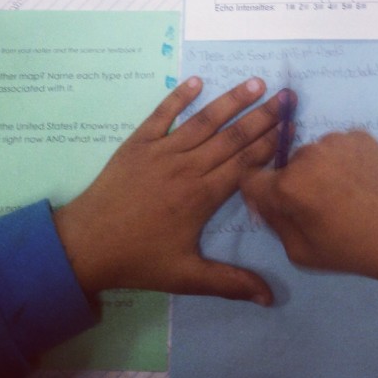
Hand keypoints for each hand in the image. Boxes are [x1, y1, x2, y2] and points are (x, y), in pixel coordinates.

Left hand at [54, 76, 289, 306]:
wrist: (86, 245)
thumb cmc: (139, 259)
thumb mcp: (186, 276)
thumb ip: (230, 282)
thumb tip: (270, 298)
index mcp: (202, 196)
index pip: (244, 163)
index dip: (270, 144)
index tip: (291, 127)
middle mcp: (186, 167)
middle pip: (231, 137)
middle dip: (261, 116)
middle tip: (286, 96)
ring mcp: (161, 151)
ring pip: (203, 121)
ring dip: (231, 100)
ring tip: (256, 82)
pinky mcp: (138, 142)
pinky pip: (162, 114)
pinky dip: (179, 96)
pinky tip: (196, 79)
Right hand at [242, 130, 377, 337]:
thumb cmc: (352, 249)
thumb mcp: (300, 251)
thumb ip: (275, 223)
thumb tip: (264, 202)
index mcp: (287, 186)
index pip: (251, 179)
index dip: (260, 194)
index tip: (278, 205)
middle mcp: (306, 155)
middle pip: (287, 166)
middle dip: (295, 183)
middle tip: (322, 206)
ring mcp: (335, 141)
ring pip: (315, 154)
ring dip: (321, 170)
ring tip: (347, 194)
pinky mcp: (359, 136)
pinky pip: (340, 147)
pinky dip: (344, 160)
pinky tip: (361, 182)